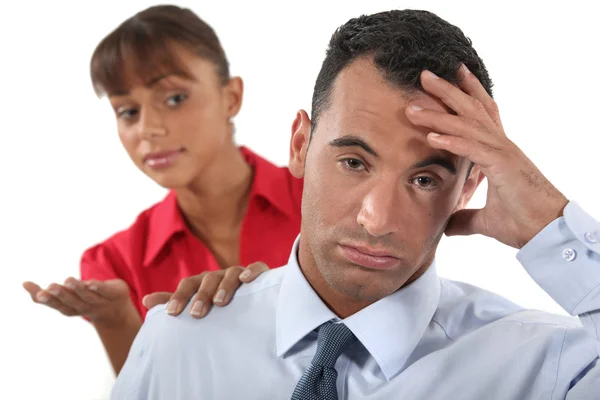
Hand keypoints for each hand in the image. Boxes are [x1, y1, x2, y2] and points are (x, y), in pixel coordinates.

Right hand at [23, 278, 137, 327]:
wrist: (118, 312)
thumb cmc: (85, 301)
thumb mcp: (66, 297)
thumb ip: (47, 293)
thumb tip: (23, 284)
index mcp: (72, 308)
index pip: (58, 305)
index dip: (48, 300)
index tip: (39, 294)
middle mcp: (84, 307)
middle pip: (71, 302)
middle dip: (61, 294)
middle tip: (51, 287)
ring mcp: (100, 301)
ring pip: (87, 297)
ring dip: (78, 289)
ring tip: (68, 281)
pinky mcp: (114, 293)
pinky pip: (105, 291)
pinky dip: (98, 288)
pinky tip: (90, 282)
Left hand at [142, 261, 268, 317]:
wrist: (251, 302)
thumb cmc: (218, 305)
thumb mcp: (195, 303)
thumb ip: (173, 302)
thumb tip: (145, 299)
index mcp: (203, 282)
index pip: (188, 284)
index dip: (179, 297)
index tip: (172, 314)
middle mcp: (220, 275)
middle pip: (208, 279)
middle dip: (202, 296)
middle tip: (197, 314)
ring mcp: (239, 273)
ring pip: (231, 273)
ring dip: (224, 286)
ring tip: (220, 302)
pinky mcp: (260, 274)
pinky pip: (257, 267)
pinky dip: (252, 270)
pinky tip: (246, 279)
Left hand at [405, 65, 567, 248]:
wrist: (549, 232)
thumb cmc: (525, 222)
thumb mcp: (487, 220)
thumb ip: (466, 219)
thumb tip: (448, 227)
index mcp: (499, 152)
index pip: (483, 114)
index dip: (468, 93)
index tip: (454, 75)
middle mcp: (501, 146)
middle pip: (471, 110)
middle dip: (447, 91)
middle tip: (425, 75)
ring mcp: (503, 153)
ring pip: (467, 125)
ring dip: (438, 115)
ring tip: (413, 107)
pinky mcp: (502, 166)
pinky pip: (473, 149)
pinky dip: (452, 141)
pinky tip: (431, 137)